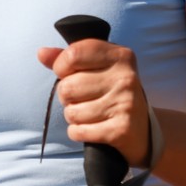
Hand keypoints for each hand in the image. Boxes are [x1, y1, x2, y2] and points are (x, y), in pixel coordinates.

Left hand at [37, 37, 152, 166]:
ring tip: (91, 114)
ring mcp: (125, 104)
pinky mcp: (121, 130)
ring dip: (74, 117)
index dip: (61, 67)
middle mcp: (125, 77)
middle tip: (84, 99)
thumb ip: (69, 58)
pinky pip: (78, 131)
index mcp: (120, 56)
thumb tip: (42, 53)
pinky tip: (93, 128)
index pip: (73, 54)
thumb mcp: (98, 69)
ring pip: (71, 112)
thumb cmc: (113, 94)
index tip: (67, 73)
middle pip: (67, 87)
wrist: (144, 131)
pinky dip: (79, 132)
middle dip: (67, 97)